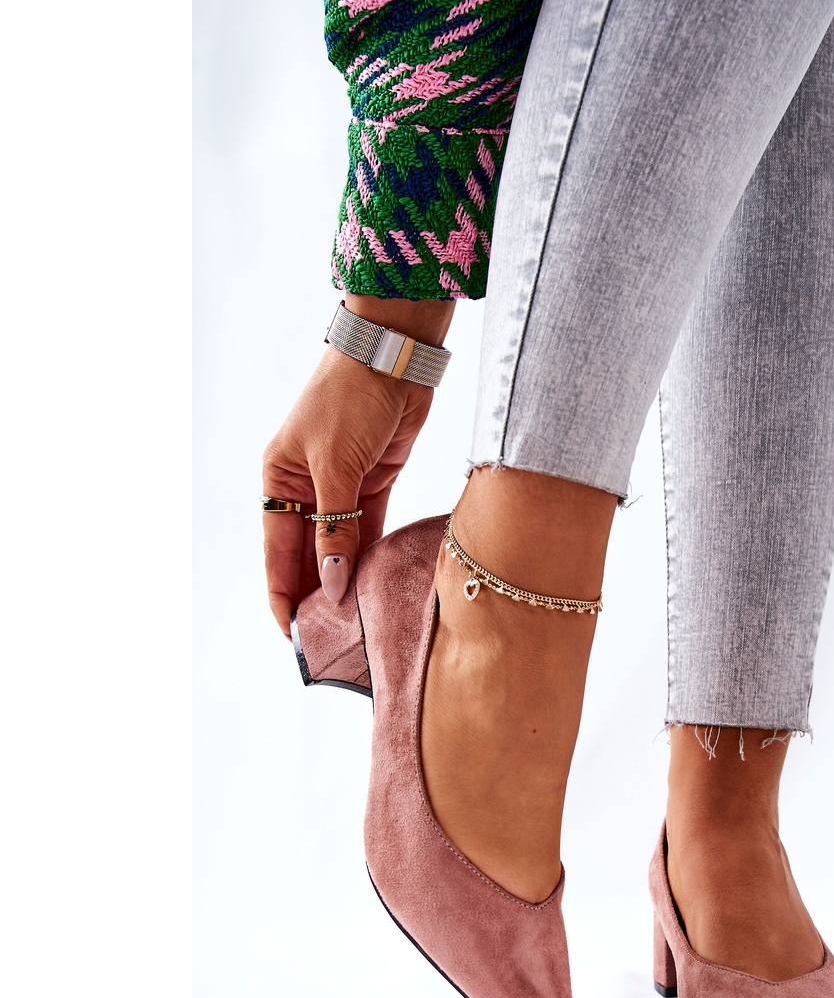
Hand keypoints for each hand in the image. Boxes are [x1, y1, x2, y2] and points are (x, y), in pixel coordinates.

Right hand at [262, 296, 452, 636]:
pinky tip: (377, 585)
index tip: (296, 636)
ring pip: (340, 547)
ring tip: (358, 623)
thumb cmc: (349, 399)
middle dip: (318, 595)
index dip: (285, 595)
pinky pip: (368, 530)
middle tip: (333, 640)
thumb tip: (334, 584)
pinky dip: (371, 556)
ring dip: (347, 580)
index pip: (277, 553)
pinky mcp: (374, 482)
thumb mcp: (336, 466)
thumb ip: (336, 528)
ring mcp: (340, 487)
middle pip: (307, 556)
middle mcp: (305, 489)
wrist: (393, 357)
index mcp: (278, 482)